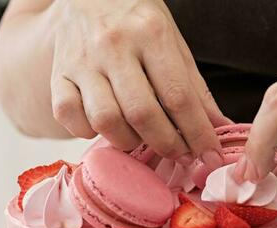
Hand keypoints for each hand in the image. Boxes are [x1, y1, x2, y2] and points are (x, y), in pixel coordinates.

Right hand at [48, 0, 229, 165]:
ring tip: (141, 138)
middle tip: (178, 153)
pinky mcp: (57, 74)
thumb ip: (195, 87)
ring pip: (105, 120)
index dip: (197, 133)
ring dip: (128, 141)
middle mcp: (113, 45)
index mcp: (150, 33)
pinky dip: (89, 131)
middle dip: (166, 144)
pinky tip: (106, 126)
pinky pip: (68, 117)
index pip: (178, 96)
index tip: (209, 157)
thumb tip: (220, 126)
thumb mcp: (173, 43)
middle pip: (142, 113)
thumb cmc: (137, 21)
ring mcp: (81, 60)